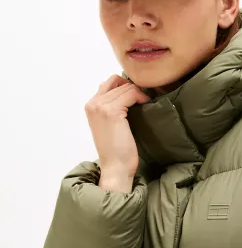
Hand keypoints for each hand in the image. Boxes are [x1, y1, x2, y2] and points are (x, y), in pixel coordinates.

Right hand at [85, 75, 149, 190]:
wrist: (116, 166)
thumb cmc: (116, 149)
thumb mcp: (110, 123)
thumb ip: (112, 106)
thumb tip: (129, 90)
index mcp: (90, 106)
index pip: (109, 83)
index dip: (125, 86)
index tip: (136, 96)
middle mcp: (93, 104)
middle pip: (117, 82)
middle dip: (132, 87)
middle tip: (142, 99)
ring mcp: (101, 107)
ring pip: (125, 87)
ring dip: (138, 93)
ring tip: (144, 103)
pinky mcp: (112, 111)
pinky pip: (131, 93)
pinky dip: (140, 96)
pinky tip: (145, 104)